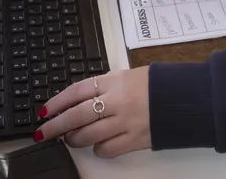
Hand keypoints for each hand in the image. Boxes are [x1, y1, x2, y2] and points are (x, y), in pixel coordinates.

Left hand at [36, 68, 150, 157]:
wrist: (181, 98)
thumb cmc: (154, 84)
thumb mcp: (125, 75)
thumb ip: (103, 85)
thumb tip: (77, 98)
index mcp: (112, 82)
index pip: (75, 92)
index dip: (57, 103)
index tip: (44, 112)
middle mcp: (116, 102)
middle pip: (77, 116)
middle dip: (56, 126)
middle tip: (44, 132)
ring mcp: (125, 122)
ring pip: (88, 135)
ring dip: (74, 139)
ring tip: (70, 138)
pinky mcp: (134, 140)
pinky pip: (107, 149)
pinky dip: (98, 149)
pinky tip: (98, 144)